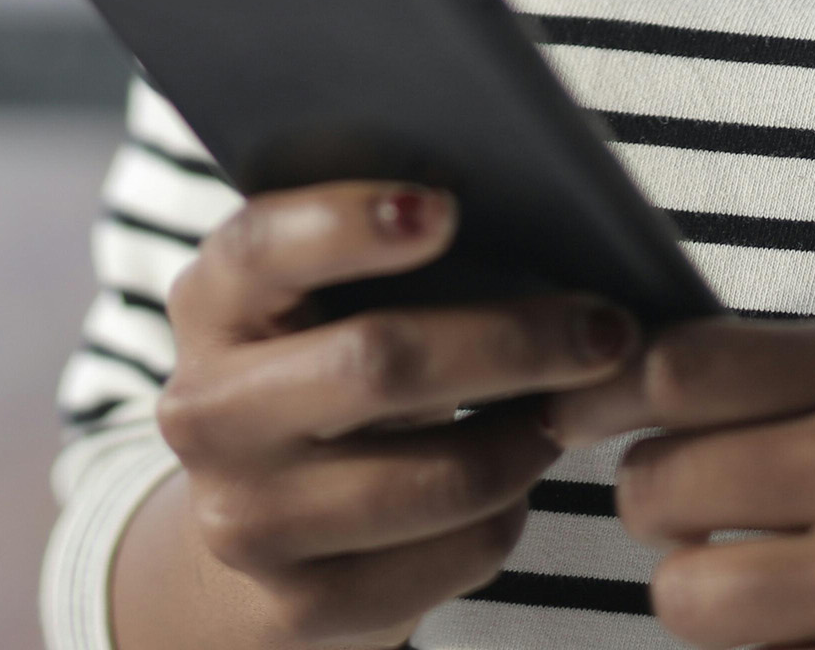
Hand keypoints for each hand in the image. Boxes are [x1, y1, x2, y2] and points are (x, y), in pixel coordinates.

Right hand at [113, 182, 638, 649]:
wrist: (269, 516)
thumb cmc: (338, 363)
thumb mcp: (338, 296)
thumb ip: (402, 249)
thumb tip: (548, 218)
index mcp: (214, 302)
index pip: (260, 247)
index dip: (349, 223)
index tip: (448, 207)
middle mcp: (206, 412)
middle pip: (378, 362)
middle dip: (515, 340)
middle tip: (607, 328)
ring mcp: (243, 520)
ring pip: (437, 477)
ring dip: (529, 438)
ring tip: (568, 408)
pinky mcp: (299, 606)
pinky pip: (455, 553)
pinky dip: (511, 513)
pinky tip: (515, 477)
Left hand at [549, 317, 814, 649]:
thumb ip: (784, 378)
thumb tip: (615, 378)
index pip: (683, 367)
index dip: (606, 396)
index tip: (579, 417)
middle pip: (659, 486)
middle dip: (654, 509)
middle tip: (694, 516)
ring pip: (686, 598)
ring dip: (696, 599)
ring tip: (750, 584)